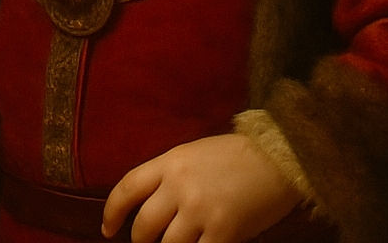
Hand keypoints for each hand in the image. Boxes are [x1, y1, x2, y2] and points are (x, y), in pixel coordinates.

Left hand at [102, 134, 301, 242]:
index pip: (128, 188)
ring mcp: (200, 211)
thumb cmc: (236, 155)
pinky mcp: (223, 232)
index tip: (108, 229)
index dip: (112, 212)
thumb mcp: (195, 154)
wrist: (278, 156)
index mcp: (171, 162)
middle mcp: (180, 186)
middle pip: (143, 227)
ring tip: (179, 242)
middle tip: (151, 242)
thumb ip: (170, 177)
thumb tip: (149, 208)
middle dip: (142, 241)